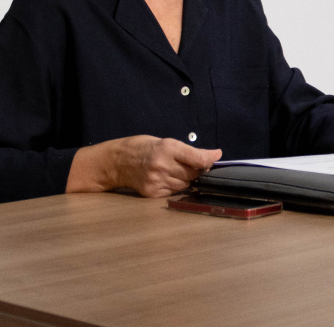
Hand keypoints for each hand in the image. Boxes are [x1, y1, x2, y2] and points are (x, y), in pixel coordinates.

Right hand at [69, 135, 221, 197]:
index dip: (209, 159)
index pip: (197, 158)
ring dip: (187, 179)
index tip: (217, 157)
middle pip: (194, 173)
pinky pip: (174, 192)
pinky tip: (166, 179)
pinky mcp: (152, 193)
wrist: (116, 162)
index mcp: (167, 148)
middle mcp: (162, 165)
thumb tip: (213, 156)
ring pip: (186, 184)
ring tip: (175, 171)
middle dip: (197, 170)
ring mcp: (157, 181)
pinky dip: (176, 187)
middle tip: (192, 164)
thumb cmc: (142, 147)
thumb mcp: (164, 141)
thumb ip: (187, 150)